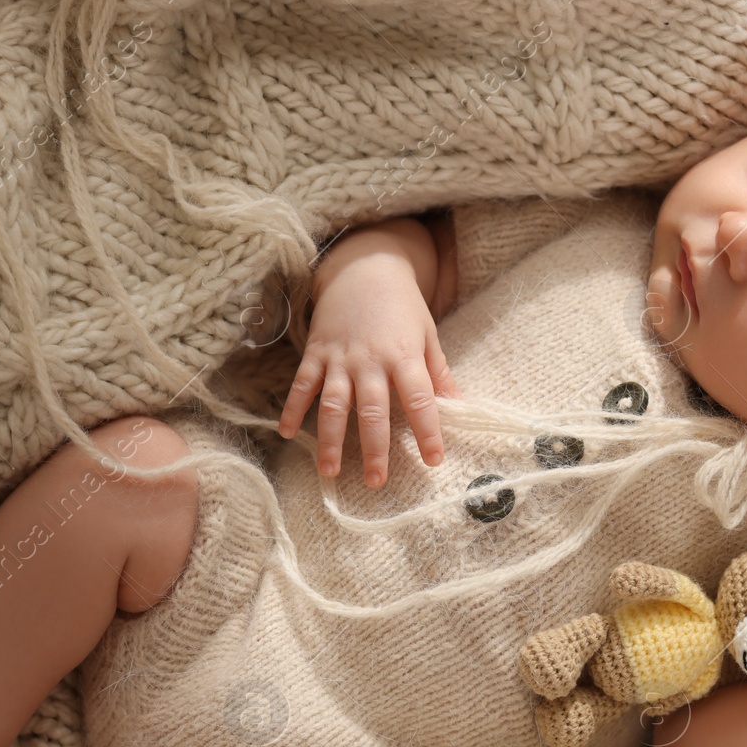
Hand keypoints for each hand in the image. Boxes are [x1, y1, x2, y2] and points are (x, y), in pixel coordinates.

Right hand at [277, 253, 459, 487]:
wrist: (365, 265)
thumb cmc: (402, 305)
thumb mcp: (428, 334)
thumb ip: (439, 372)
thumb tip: (459, 405)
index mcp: (404, 356)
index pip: (420, 401)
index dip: (428, 432)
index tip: (434, 460)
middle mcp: (371, 360)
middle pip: (373, 411)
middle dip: (375, 449)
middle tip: (376, 481)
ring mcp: (340, 357)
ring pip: (333, 405)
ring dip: (331, 440)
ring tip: (330, 472)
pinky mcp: (316, 352)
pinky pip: (302, 384)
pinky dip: (293, 408)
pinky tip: (287, 433)